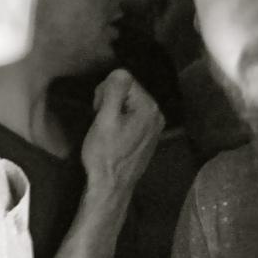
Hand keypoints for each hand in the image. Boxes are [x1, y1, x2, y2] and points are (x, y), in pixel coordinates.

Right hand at [81, 70, 162, 194]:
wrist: (111, 186)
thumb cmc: (105, 154)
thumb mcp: (105, 118)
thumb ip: (113, 90)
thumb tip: (120, 71)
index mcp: (150, 107)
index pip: (124, 80)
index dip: (106, 92)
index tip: (98, 111)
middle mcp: (158, 114)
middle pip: (129, 91)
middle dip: (111, 100)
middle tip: (102, 122)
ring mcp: (155, 127)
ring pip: (129, 104)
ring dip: (114, 112)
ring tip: (107, 131)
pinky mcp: (148, 136)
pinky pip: (133, 116)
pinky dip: (121, 121)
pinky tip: (115, 136)